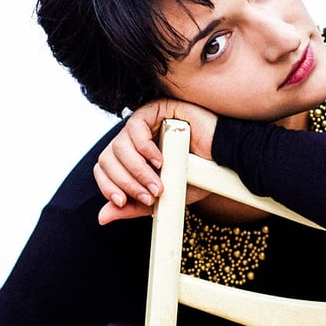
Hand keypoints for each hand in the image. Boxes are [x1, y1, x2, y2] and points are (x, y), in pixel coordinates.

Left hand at [94, 98, 216, 224]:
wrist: (224, 165)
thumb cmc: (197, 180)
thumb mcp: (160, 199)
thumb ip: (132, 206)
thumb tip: (102, 217)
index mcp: (130, 157)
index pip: (104, 168)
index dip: (108, 186)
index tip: (122, 202)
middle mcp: (133, 139)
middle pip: (108, 157)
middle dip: (126, 182)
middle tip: (149, 197)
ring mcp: (144, 122)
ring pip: (120, 144)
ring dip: (137, 170)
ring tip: (158, 184)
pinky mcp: (156, 109)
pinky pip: (136, 125)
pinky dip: (144, 147)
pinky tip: (160, 160)